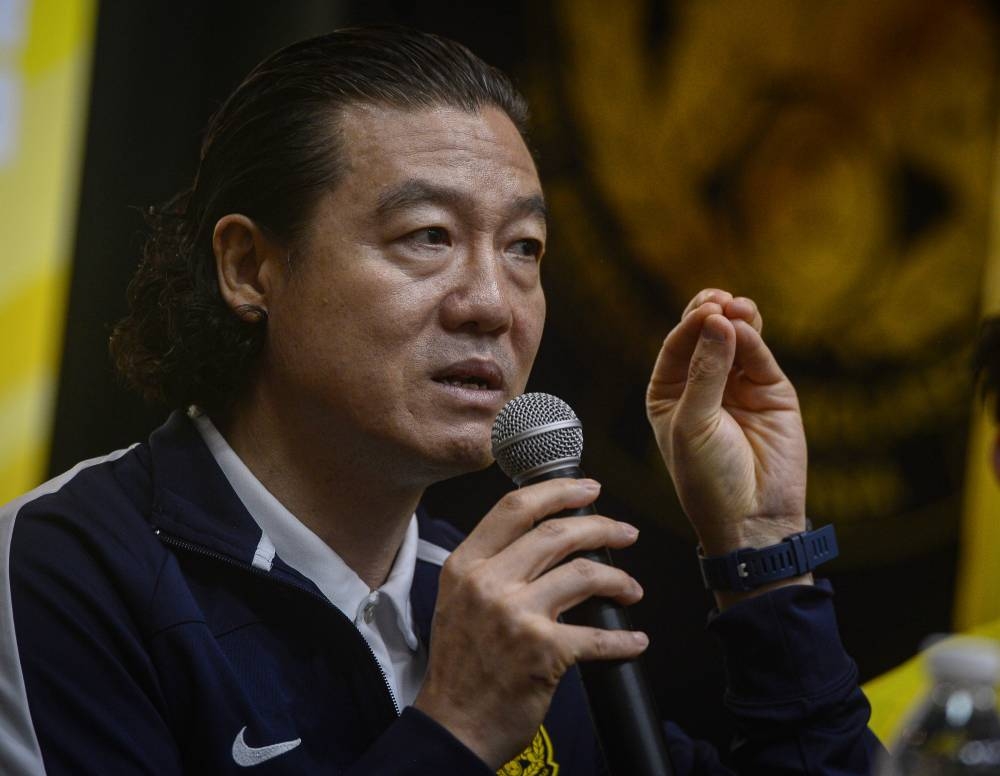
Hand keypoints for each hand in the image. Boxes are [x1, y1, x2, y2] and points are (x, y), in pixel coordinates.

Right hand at [413, 478, 645, 767]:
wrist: (454, 726)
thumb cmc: (461, 666)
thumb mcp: (459, 600)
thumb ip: (492, 566)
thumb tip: (546, 539)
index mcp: (465, 565)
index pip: (515, 508)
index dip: (558, 491)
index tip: (588, 489)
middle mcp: (488, 583)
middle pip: (557, 534)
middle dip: (602, 528)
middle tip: (625, 533)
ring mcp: (516, 615)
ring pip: (583, 573)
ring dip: (618, 578)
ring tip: (630, 589)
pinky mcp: (542, 651)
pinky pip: (597, 636)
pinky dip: (623, 639)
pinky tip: (634, 641)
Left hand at [646, 289, 807, 582]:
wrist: (753, 519)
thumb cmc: (709, 479)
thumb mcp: (693, 424)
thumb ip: (705, 372)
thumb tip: (718, 321)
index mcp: (670, 393)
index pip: (676, 346)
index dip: (687, 326)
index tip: (701, 312)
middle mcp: (702, 384)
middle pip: (704, 335)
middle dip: (709, 313)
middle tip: (717, 301)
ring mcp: (738, 385)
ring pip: (735, 339)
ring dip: (735, 319)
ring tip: (736, 307)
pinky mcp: (771, 391)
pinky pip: (760, 358)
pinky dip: (753, 340)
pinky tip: (746, 329)